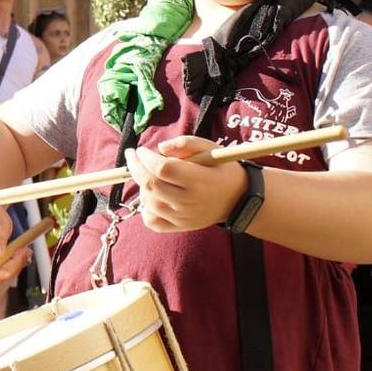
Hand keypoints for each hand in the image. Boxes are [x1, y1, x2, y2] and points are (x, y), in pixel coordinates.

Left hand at [127, 135, 249, 233]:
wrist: (238, 200)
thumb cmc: (222, 170)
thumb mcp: (211, 150)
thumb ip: (186, 143)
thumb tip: (159, 148)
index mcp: (199, 180)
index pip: (162, 168)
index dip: (146, 158)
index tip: (140, 150)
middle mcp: (190, 202)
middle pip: (151, 185)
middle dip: (135, 167)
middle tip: (132, 156)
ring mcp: (183, 217)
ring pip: (148, 202)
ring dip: (141, 186)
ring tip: (148, 175)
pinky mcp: (180, 227)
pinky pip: (152, 222)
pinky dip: (145, 209)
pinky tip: (150, 196)